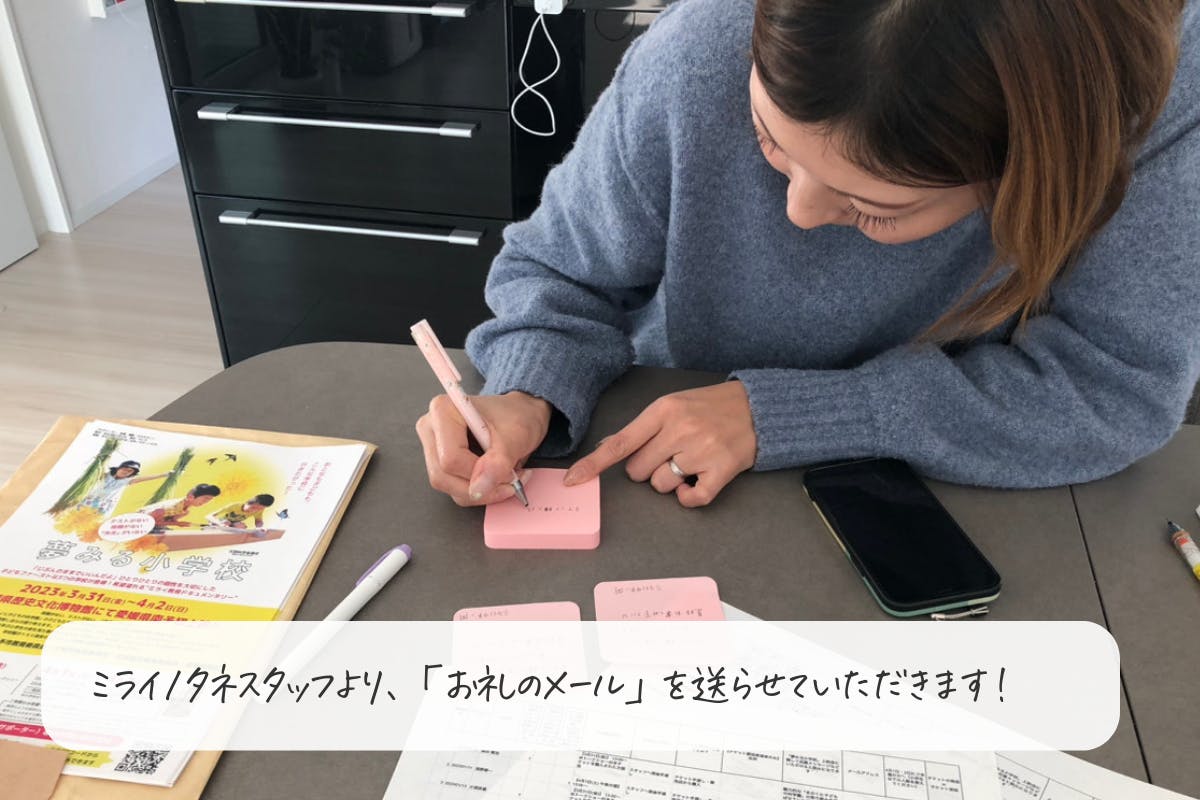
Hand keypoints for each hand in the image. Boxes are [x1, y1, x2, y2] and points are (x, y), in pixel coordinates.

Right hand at [416, 391, 551, 505]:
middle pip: (442, 475)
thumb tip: (480, 487)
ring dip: (480, 491)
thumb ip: (498, 462)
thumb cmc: (516, 415)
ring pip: (447, 486)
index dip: (479, 473)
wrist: (520, 414)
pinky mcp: (439, 462)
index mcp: (444, 410)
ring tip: (505, 478)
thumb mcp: (516, 436)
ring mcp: (433, 447)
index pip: (451, 457)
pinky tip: (493, 478)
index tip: (508, 473)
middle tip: (510, 481)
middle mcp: (432, 428)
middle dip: (480, 487)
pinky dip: (477, 491)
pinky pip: (452, 489)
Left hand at [563, 381, 756, 506]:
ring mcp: (702, 451)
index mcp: (663, 411)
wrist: (757, 407)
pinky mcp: (722, 470)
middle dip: (648, 469)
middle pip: (638, 471)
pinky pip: (691, 499)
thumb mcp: (672, 406)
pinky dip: (690, 497)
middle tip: (669, 455)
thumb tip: (609, 448)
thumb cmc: (709, 407)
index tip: (573, 480)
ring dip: (669, 482)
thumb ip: (642, 428)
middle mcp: (680, 430)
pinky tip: (698, 481)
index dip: (594, 464)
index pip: (621, 443)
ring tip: (689, 463)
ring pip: (661, 486)